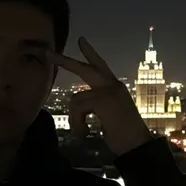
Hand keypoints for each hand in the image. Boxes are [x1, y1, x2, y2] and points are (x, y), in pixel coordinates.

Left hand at [50, 37, 154, 155]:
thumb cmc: (124, 135)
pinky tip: (86, 133)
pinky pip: (78, 108)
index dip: (90, 53)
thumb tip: (78, 106)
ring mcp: (109, 90)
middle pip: (84, 68)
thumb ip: (96, 106)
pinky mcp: (104, 99)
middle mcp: (113, 85)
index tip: (81, 41)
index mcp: (114, 88)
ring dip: (75, 119)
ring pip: (76, 99)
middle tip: (47, 53)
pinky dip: (78, 123)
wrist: (138, 145)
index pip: (101, 65)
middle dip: (64, 61)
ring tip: (82, 133)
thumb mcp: (108, 116)